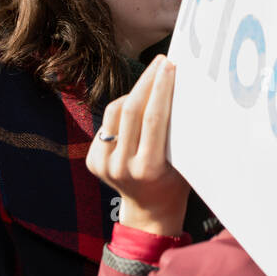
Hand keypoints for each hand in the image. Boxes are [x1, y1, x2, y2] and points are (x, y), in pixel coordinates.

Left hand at [86, 56, 189, 235]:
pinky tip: (135, 108)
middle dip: (147, 81)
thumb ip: (177, 132)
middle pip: (130, 110)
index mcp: (147, 168)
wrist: (149, 212)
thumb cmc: (175, 183)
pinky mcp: (93, 160)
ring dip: (133, 93)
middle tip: (160, 62)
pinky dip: (122, 113)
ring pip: (114, 113)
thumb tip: (180, 89)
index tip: (169, 66)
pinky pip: (107, 125)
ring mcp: (104, 164)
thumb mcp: (183, 161)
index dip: (161, 88)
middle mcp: (121, 166)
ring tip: (150, 82)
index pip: (153, 118)